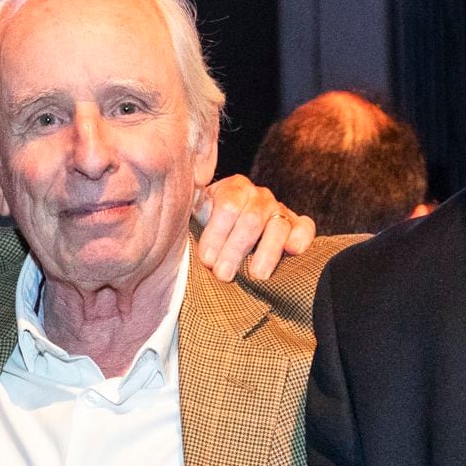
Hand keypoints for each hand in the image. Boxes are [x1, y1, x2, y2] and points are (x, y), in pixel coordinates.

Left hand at [189, 173, 316, 281]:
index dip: (217, 233)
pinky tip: (293, 251)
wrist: (228, 235)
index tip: (206, 259)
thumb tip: (160, 218)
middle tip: (223, 275)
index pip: (228, 204)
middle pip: (252, 219)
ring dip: (266, 252)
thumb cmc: (208, 233)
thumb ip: (184, 217)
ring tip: (255, 276)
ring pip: (278, 225)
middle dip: (236, 249)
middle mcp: (258, 196)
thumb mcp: (193, 220)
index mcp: (232, 189)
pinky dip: (301, 237)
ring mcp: (279, 209)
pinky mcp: (296, 225)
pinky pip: (305, 226)